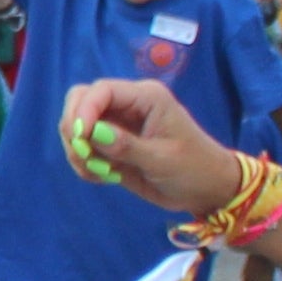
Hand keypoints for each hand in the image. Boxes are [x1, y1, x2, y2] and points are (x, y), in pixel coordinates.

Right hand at [57, 79, 238, 213]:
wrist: (206, 190)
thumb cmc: (194, 169)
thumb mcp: (162, 160)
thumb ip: (126, 146)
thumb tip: (90, 133)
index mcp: (145, 97)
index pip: (101, 90)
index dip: (84, 110)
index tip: (80, 139)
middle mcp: (127, 105)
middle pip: (81, 99)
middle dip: (75, 127)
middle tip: (83, 156)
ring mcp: (117, 124)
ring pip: (77, 124)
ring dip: (77, 149)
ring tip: (98, 173)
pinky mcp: (111, 144)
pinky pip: (83, 146)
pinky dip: (83, 162)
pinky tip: (102, 177)